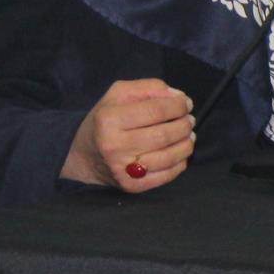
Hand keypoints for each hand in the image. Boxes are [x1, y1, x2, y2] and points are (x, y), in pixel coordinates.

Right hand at [60, 79, 194, 191]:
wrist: (84, 156)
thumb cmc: (106, 120)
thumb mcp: (118, 94)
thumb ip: (149, 88)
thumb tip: (178, 96)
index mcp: (109, 119)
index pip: (156, 110)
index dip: (178, 106)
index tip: (186, 103)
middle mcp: (114, 145)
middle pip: (164, 135)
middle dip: (185, 125)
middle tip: (189, 120)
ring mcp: (123, 169)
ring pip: (169, 157)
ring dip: (187, 144)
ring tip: (189, 135)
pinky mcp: (132, 186)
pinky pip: (168, 175)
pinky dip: (181, 162)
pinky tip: (180, 152)